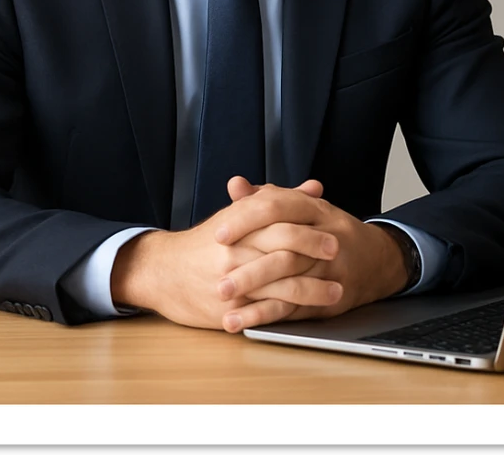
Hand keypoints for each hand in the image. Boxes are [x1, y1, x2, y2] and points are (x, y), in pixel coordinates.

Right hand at [110, 177, 340, 330]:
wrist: (164, 272)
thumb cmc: (206, 243)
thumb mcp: (238, 215)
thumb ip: (278, 201)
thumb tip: (314, 188)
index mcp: (240, 224)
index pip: (279, 220)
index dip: (308, 227)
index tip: (334, 232)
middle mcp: (236, 251)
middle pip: (282, 249)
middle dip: (314, 253)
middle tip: (339, 256)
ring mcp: (233, 281)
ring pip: (279, 285)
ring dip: (312, 290)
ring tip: (337, 291)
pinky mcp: (230, 309)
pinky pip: (265, 312)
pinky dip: (290, 313)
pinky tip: (309, 314)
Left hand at [216, 184, 409, 328]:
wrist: (377, 259)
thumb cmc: (328, 230)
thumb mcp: (303, 207)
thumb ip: (267, 197)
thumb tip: (235, 185)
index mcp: (316, 209)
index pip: (279, 207)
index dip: (247, 219)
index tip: (219, 234)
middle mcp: (327, 236)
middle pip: (285, 248)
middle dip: (249, 265)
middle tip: (217, 277)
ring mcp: (331, 269)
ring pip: (291, 281)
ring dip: (255, 295)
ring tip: (224, 303)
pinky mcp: (330, 297)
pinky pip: (297, 307)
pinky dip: (267, 315)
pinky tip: (243, 322)